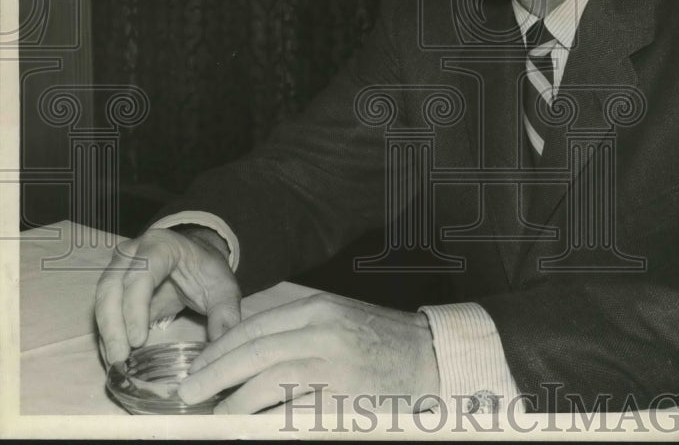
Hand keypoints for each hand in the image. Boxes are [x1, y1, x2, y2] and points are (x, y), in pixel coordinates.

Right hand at [95, 227, 241, 365]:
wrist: (197, 260)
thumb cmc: (209, 271)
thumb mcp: (224, 289)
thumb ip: (224, 315)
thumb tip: (219, 346)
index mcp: (162, 245)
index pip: (142, 272)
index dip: (135, 307)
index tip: (137, 341)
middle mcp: (134, 252)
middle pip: (112, 286)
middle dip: (113, 325)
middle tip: (120, 358)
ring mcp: (119, 267)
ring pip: (102, 298)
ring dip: (106, 332)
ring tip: (116, 361)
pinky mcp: (114, 286)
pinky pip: (104, 310)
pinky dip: (107, 333)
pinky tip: (115, 355)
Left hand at [176, 292, 439, 413]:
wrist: (430, 358)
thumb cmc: (381, 341)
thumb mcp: (338, 319)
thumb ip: (298, 328)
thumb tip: (246, 350)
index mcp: (318, 309)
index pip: (254, 326)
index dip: (220, 348)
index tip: (199, 366)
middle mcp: (321, 332)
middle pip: (251, 352)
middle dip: (214, 374)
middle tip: (189, 392)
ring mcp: (331, 366)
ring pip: (265, 384)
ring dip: (234, 404)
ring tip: (217, 416)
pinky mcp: (340, 398)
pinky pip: (292, 413)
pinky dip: (267, 422)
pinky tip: (251, 428)